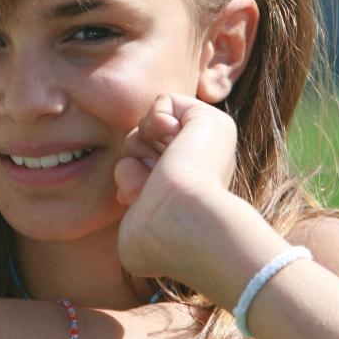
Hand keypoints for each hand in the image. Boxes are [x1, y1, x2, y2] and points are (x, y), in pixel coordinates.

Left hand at [115, 93, 237, 280]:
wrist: (185, 222)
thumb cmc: (158, 237)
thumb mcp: (133, 222)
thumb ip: (129, 193)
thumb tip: (129, 167)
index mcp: (182, 193)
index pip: (139, 171)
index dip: (131, 182)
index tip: (134, 201)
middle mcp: (195, 168)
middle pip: (139, 148)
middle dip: (134, 166)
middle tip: (151, 187)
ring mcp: (204, 146)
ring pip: (146, 128)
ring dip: (140, 149)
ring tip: (162, 170)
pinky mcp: (210, 120)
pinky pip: (164, 101)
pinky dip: (156, 119)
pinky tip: (173, 141)